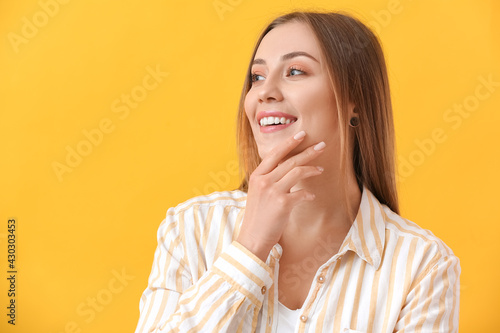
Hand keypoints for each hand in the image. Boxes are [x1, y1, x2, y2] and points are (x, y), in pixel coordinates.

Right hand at [236, 130, 325, 261]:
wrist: (252, 238)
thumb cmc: (258, 217)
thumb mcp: (258, 193)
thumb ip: (269, 179)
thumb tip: (286, 168)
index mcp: (257, 176)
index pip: (274, 153)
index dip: (289, 143)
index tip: (301, 135)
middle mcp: (264, 180)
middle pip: (290, 160)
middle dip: (308, 151)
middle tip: (322, 145)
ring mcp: (273, 191)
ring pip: (297, 172)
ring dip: (312, 169)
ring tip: (321, 169)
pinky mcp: (283, 204)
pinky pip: (302, 193)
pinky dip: (308, 194)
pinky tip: (311, 196)